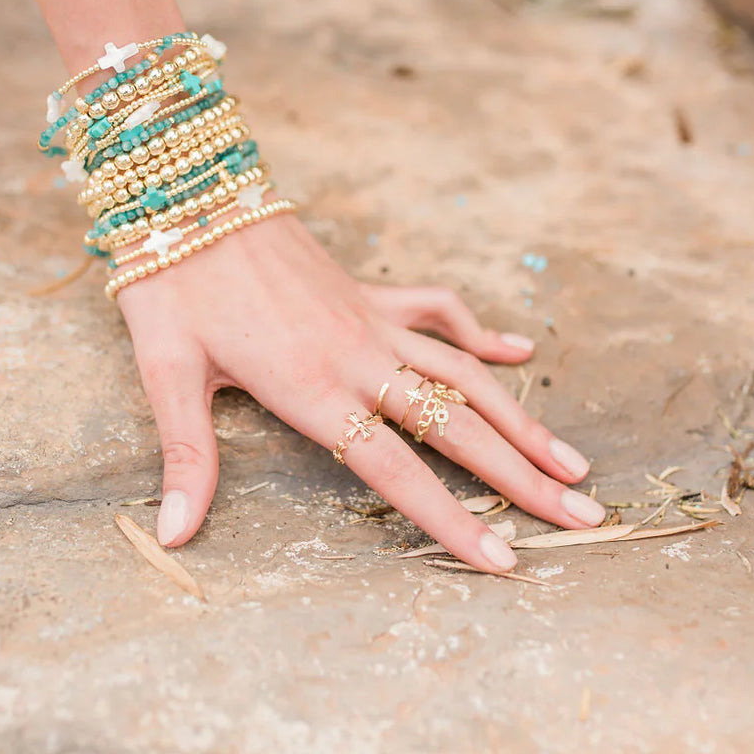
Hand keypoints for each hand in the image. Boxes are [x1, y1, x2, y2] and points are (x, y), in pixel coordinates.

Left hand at [117, 212, 603, 572]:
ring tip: (572, 460)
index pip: (397, 470)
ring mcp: (372, 320)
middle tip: (585, 515)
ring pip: (466, 374)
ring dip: (523, 418)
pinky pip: (439, 312)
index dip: (452, 520)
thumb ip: (186, 456)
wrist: (187, 193)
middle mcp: (359, 356)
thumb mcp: (167, 372)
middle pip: (459, 427)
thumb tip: (173, 537)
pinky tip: (518, 351)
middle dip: (524, 477)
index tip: (505, 559)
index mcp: (313, 387)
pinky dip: (481, 334)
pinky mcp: (370, 292)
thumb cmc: (173, 283)